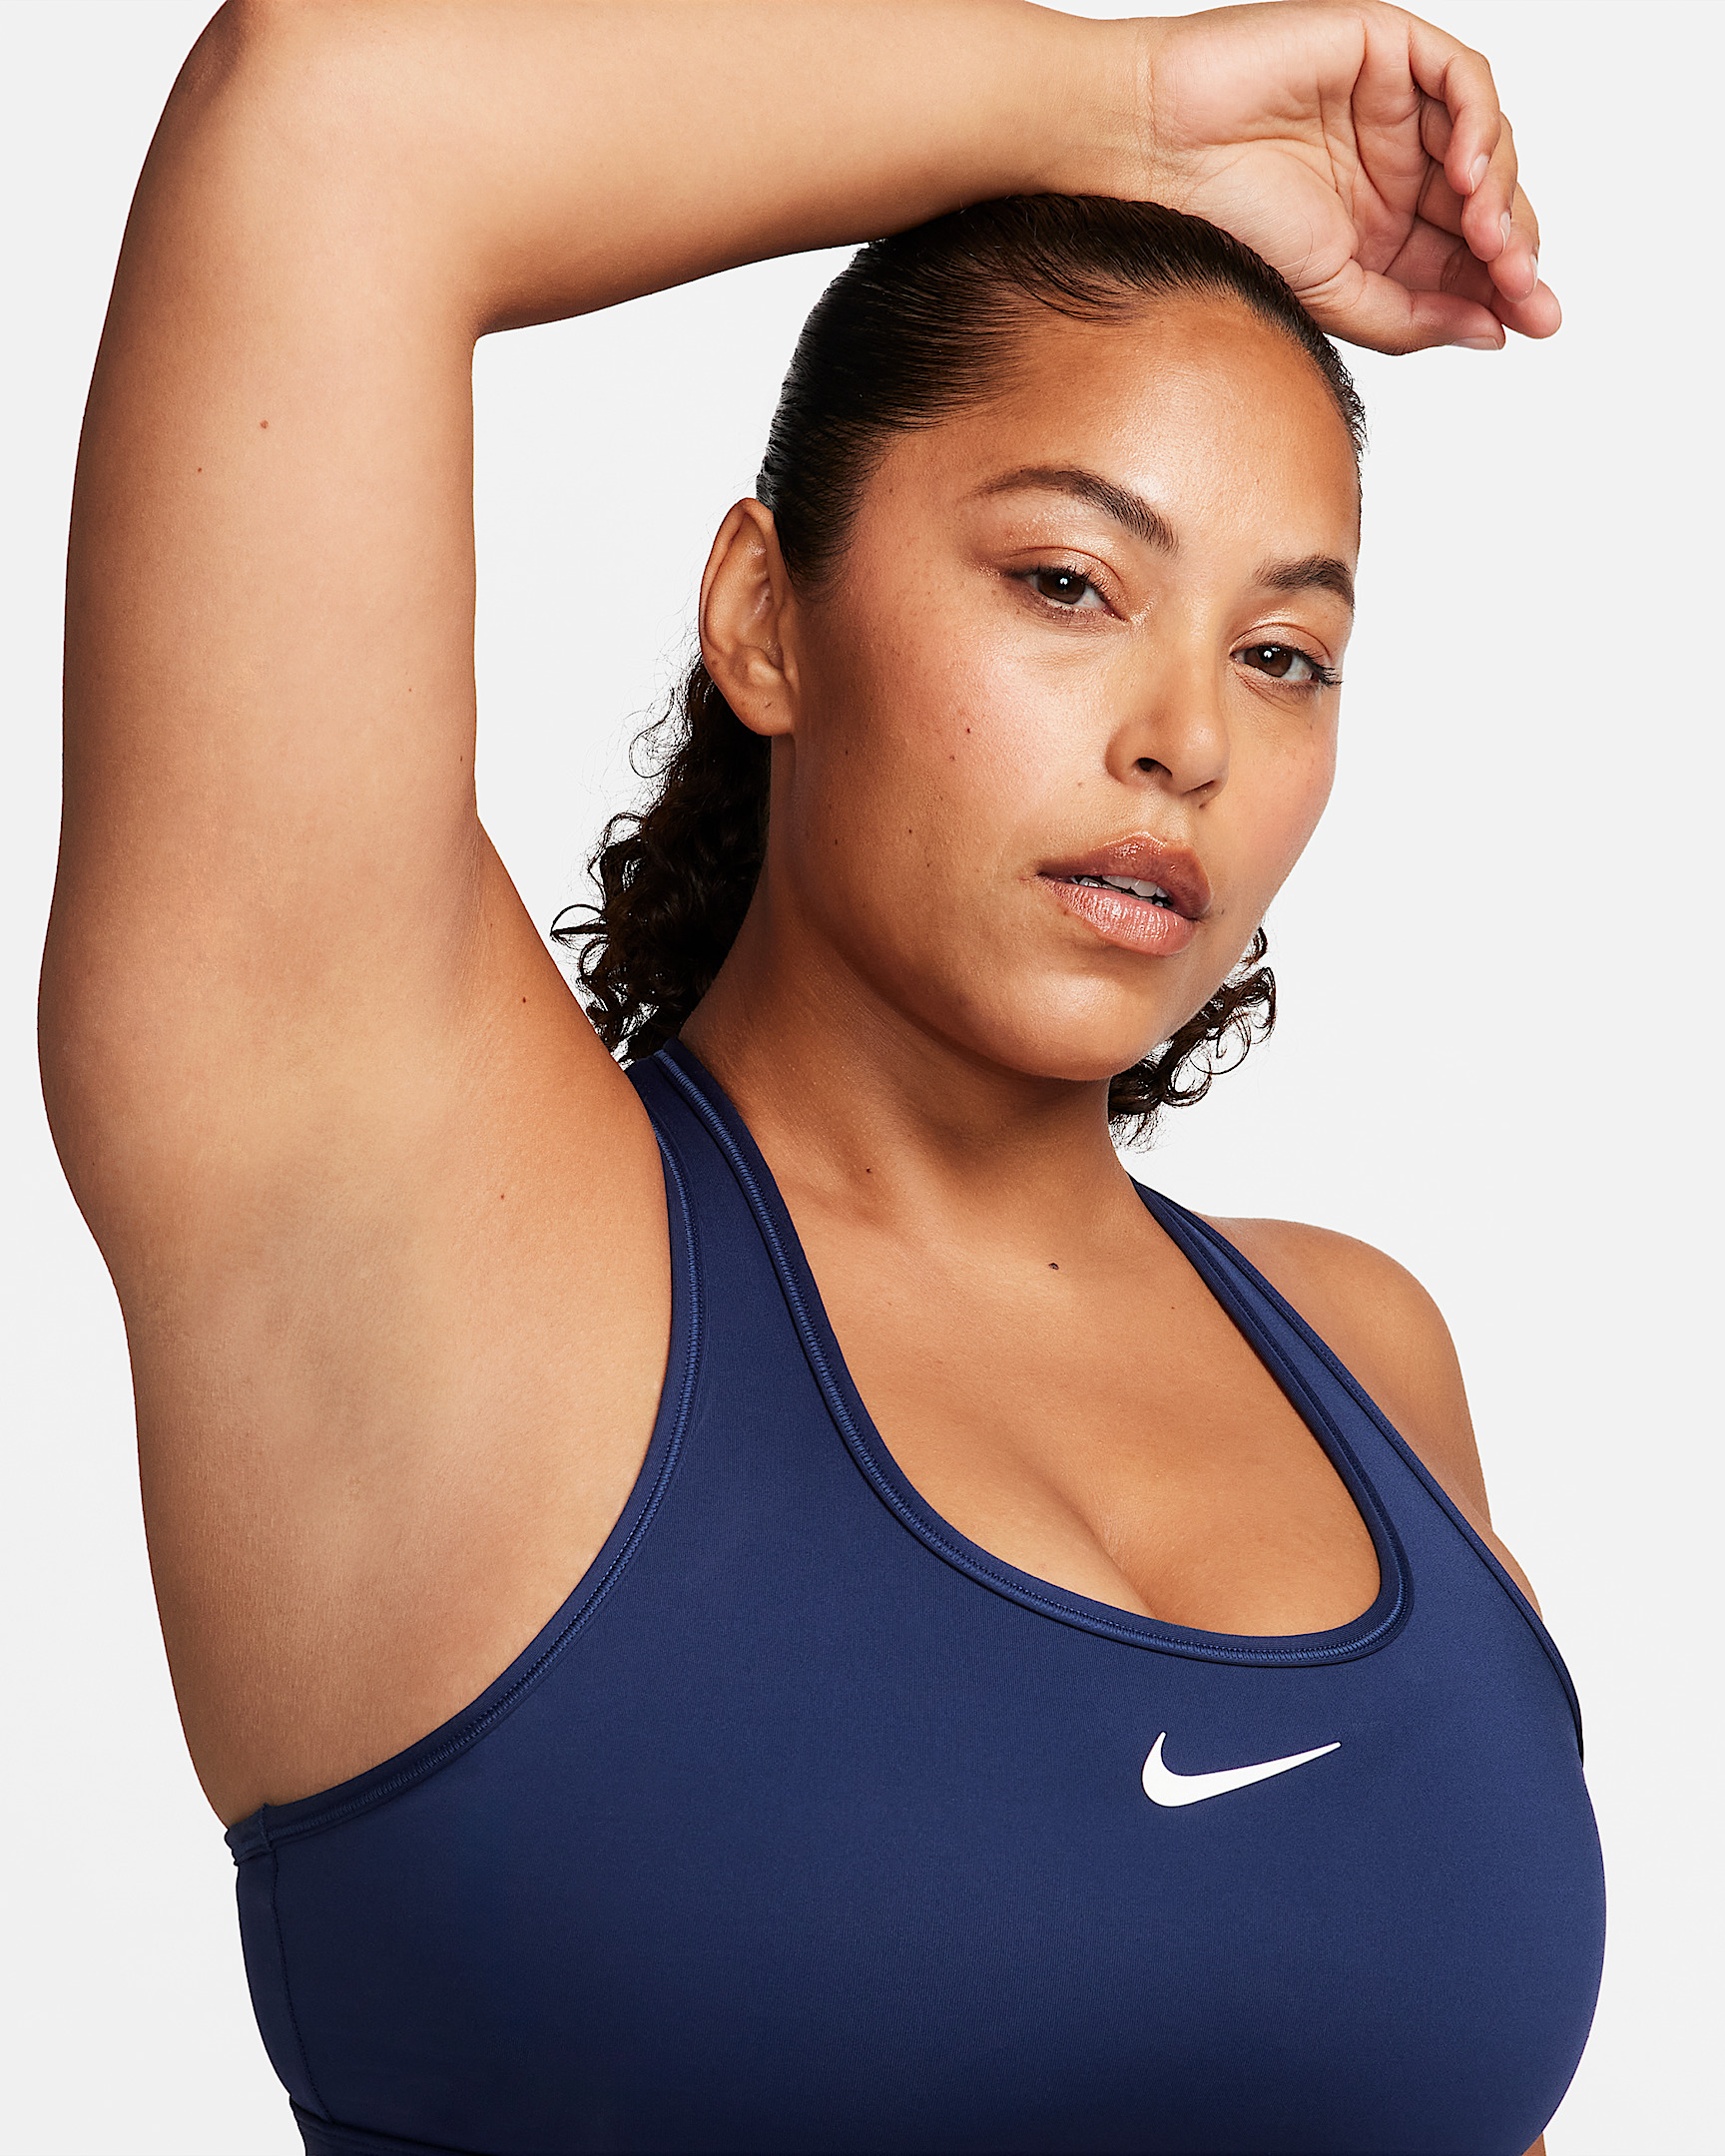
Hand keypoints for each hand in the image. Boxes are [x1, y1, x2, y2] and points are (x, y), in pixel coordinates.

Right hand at [1129, 1, 1557, 352]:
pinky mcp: (1386, 48)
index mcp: (1377, 228)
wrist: (1152, 150)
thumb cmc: (1218, 218)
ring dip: (1503, 194)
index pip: (1464, 255)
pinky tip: (1467, 179)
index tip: (1531, 323)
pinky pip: (1463, 80)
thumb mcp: (1333, 294)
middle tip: (1522, 288)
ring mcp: (1393, 106)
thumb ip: (1412, 317)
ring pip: (1487, 142)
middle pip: (1488, 201)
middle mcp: (1392, 166)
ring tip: (1490, 240)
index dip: (1504, 286)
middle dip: (1515, 246)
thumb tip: (1494, 334)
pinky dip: (1480, 126)